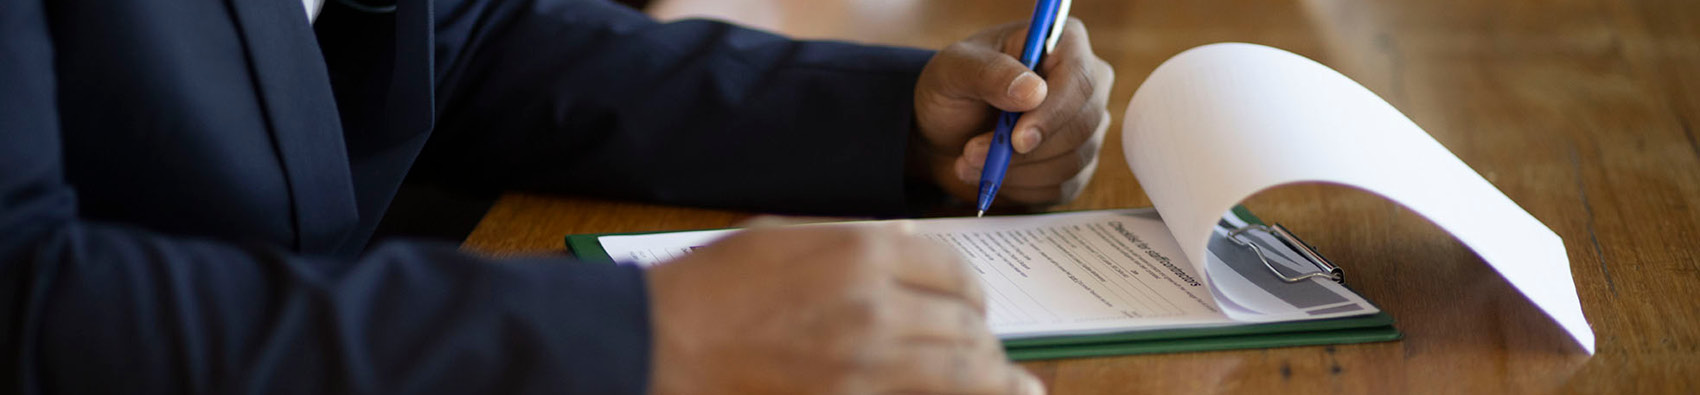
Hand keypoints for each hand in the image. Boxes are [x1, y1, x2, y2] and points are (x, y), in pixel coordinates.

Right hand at [645, 222, 1043, 394]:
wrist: (657, 345)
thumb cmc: (710, 291)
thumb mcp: (783, 238)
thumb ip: (854, 243)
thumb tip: (913, 252)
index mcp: (860, 251)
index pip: (954, 270)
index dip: (970, 292)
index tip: (971, 306)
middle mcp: (876, 305)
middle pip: (967, 321)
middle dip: (981, 336)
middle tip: (986, 350)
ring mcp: (869, 364)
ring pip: (966, 369)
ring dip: (991, 376)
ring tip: (1013, 387)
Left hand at [912, 18, 1114, 207]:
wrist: (945, 131)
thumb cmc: (953, 89)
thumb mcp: (955, 70)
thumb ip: (990, 74)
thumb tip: (1033, 92)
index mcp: (1064, 44)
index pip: (1080, 80)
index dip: (1053, 113)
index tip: (1017, 139)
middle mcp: (1086, 84)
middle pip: (1083, 126)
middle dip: (1024, 151)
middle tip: (971, 153)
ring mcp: (1086, 127)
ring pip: (1072, 161)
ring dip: (1015, 172)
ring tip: (968, 161)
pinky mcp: (1077, 164)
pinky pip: (1062, 187)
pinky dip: (1020, 188)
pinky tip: (991, 175)